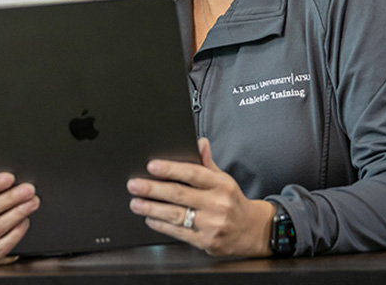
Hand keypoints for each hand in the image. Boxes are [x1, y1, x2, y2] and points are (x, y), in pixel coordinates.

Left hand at [126, 138, 274, 256]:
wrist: (251, 231)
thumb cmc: (232, 201)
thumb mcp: (223, 179)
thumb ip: (207, 163)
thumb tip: (199, 142)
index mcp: (221, 184)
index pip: (193, 173)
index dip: (170, 169)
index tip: (152, 166)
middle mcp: (217, 204)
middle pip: (179, 194)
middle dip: (153, 189)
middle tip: (134, 185)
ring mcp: (212, 224)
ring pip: (176, 215)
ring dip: (152, 208)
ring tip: (136, 203)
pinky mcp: (206, 242)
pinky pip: (179, 233)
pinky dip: (162, 225)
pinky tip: (150, 219)